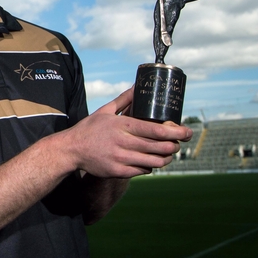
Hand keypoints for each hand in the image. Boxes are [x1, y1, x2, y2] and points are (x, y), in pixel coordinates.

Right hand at [65, 88, 190, 177]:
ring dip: (165, 159)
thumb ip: (124, 99)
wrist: (71, 149)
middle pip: (159, 147)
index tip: (186, 131)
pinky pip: (143, 170)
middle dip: (174, 146)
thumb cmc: (89, 129)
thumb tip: (137, 86)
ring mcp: (121, 158)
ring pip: (154, 161)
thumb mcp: (105, 111)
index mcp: (122, 125)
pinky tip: (150, 161)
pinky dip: (150, 167)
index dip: (175, 132)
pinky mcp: (118, 171)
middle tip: (178, 143)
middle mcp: (123, 142)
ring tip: (168, 154)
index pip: (155, 130)